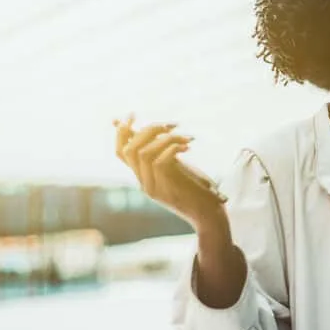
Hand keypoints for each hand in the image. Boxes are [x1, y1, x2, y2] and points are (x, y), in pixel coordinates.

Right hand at [114, 115, 226, 229]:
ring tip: (185, 136)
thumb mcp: (178, 167)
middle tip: (171, 124)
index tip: (132, 114)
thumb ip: (164, 151)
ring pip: (143, 153)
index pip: (120, 152)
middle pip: (128, 149)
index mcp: (143, 176)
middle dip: (148, 129)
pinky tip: (187, 147)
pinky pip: (159, 162)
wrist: (209, 215)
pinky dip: (171, 148)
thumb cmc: (197, 189)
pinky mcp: (166, 189)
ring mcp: (153, 187)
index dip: (122, 131)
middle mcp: (143, 182)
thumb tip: (157, 132)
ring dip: (164, 137)